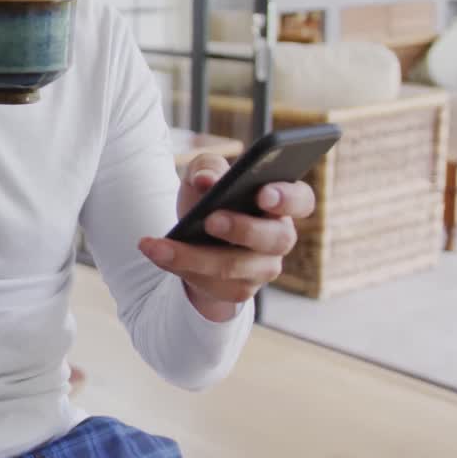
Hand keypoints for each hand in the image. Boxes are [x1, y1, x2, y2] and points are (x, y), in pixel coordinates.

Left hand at [138, 153, 316, 321]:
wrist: (194, 238)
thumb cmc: (210, 199)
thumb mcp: (204, 176)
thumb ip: (207, 167)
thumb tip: (207, 179)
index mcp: (280, 203)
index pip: (301, 200)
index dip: (288, 198)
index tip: (263, 193)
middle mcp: (279, 238)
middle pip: (275, 238)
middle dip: (243, 229)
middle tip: (212, 219)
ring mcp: (262, 268)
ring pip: (234, 267)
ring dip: (193, 256)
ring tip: (158, 244)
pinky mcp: (239, 290)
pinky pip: (211, 284)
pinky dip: (179, 267)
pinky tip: (155, 252)